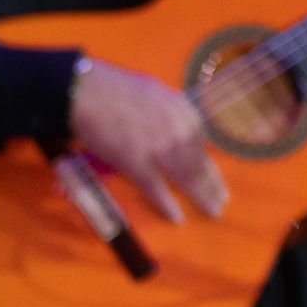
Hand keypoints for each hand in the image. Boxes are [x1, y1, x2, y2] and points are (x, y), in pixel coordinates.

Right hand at [67, 59, 227, 222]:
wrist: (85, 90)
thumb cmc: (114, 89)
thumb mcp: (155, 96)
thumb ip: (170, 116)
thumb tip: (177, 132)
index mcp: (183, 111)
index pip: (201, 143)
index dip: (209, 163)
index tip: (216, 176)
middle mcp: (177, 129)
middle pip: (198, 162)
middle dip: (211, 185)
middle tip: (221, 203)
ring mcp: (158, 146)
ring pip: (185, 176)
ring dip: (200, 196)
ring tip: (212, 211)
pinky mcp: (136, 161)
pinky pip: (155, 187)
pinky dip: (166, 203)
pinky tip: (177, 217)